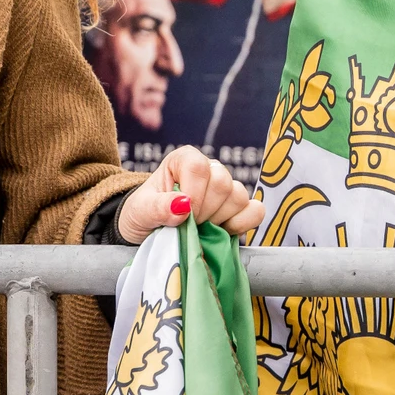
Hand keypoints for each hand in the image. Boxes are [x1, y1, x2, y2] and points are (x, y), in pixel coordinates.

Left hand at [115, 147, 262, 243]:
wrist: (149, 234)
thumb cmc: (142, 216)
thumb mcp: (139, 212)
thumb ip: (157, 208)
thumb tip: (184, 205)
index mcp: (184, 160)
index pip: (199, 167)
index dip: (193, 194)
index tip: (182, 214)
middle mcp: (209, 170)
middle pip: (223, 183)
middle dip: (205, 211)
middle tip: (189, 224)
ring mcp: (227, 189)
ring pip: (239, 197)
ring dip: (220, 219)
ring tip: (202, 228)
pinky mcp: (239, 209)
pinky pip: (256, 211)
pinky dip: (241, 225)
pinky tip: (222, 231)